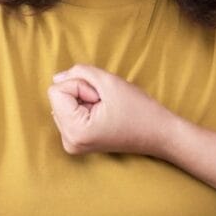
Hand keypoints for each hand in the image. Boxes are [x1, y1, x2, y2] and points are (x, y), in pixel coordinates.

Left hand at [47, 64, 176, 157]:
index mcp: (74, 132)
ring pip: (64, 104)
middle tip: (107, 104)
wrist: (159, 134)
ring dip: (84, 100)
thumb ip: (79, 72)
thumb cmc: (139, 109)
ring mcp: (72, 144)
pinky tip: (103, 115)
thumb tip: (57, 77)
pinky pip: (69, 112)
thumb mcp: (108, 81)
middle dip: (82, 93)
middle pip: (58, 98)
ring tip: (107, 110)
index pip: (57, 90)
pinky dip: (85, 108)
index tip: (102, 99)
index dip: (81, 86)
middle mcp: (69, 142)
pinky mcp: (77, 141)